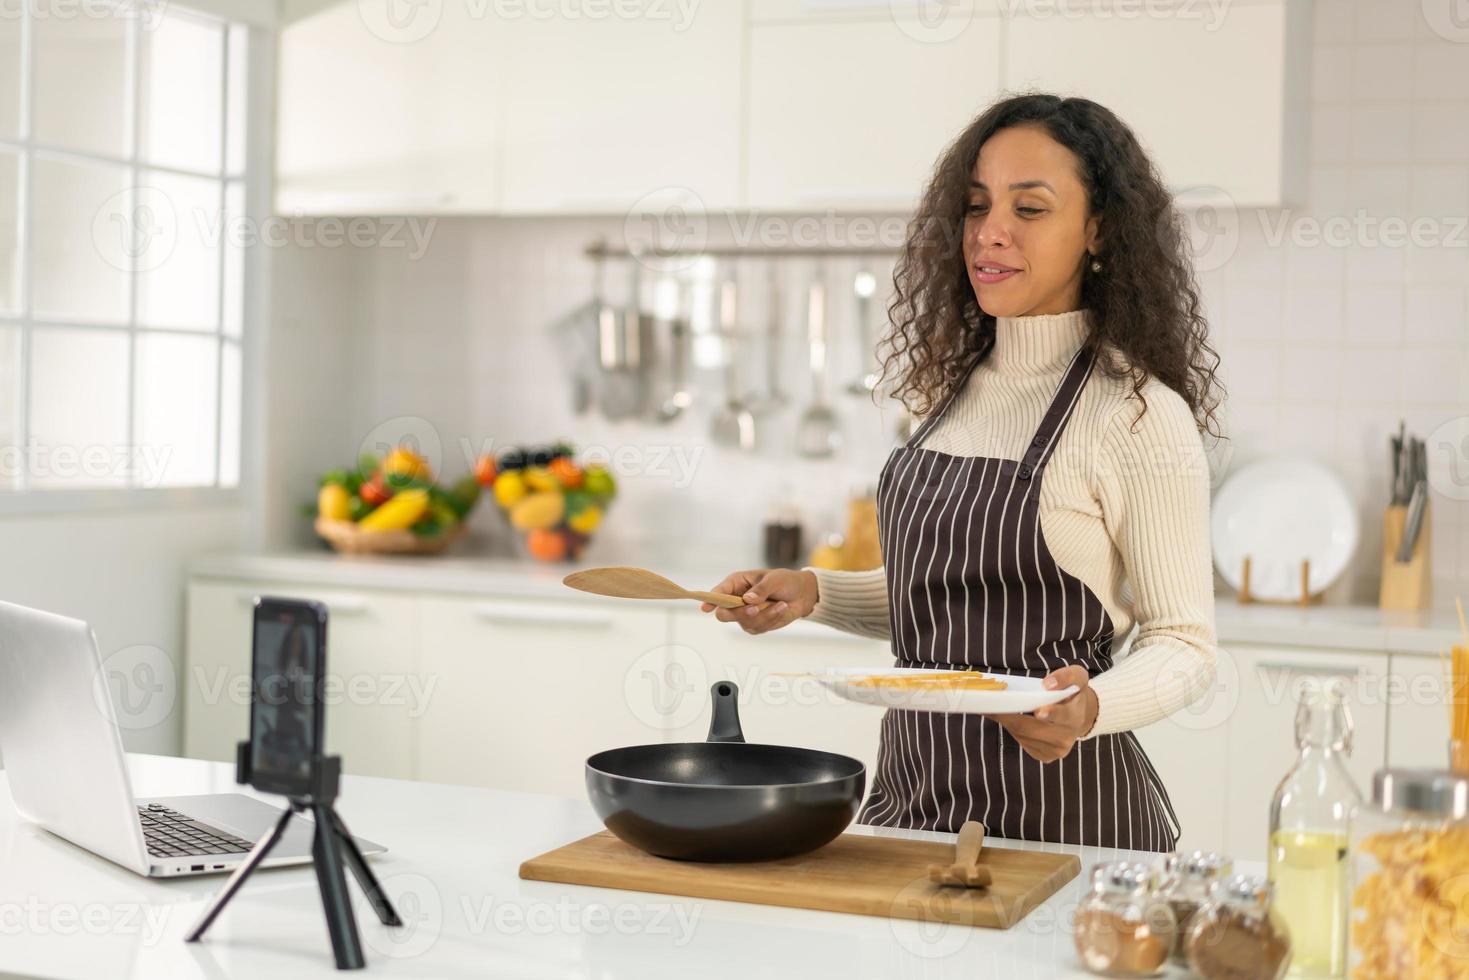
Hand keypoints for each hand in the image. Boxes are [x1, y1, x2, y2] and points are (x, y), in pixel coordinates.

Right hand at [699, 569, 818, 634]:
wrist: (801, 594)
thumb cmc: (785, 581)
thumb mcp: (775, 579)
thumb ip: (761, 589)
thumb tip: (748, 599)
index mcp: (736, 583)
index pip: (718, 593)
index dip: (711, 600)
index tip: (706, 608)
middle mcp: (736, 600)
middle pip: (724, 614)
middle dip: (739, 613)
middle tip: (754, 608)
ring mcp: (744, 615)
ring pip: (744, 622)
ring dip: (765, 615)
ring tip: (780, 604)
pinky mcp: (755, 625)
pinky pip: (759, 627)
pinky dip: (772, 619)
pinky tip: (781, 609)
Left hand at [992, 665, 1098, 762]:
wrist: (1080, 715)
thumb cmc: (1073, 692)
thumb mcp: (1077, 676)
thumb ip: (1066, 677)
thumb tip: (1048, 684)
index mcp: (1075, 716)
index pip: (1062, 716)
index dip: (1050, 713)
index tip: (1038, 711)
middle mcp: (1066, 737)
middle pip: (1032, 728)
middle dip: (1009, 716)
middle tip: (989, 705)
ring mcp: (1056, 750)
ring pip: (1022, 735)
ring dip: (1006, 721)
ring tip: (993, 708)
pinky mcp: (1045, 756)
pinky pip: (1022, 742)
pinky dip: (1012, 729)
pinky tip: (1008, 718)